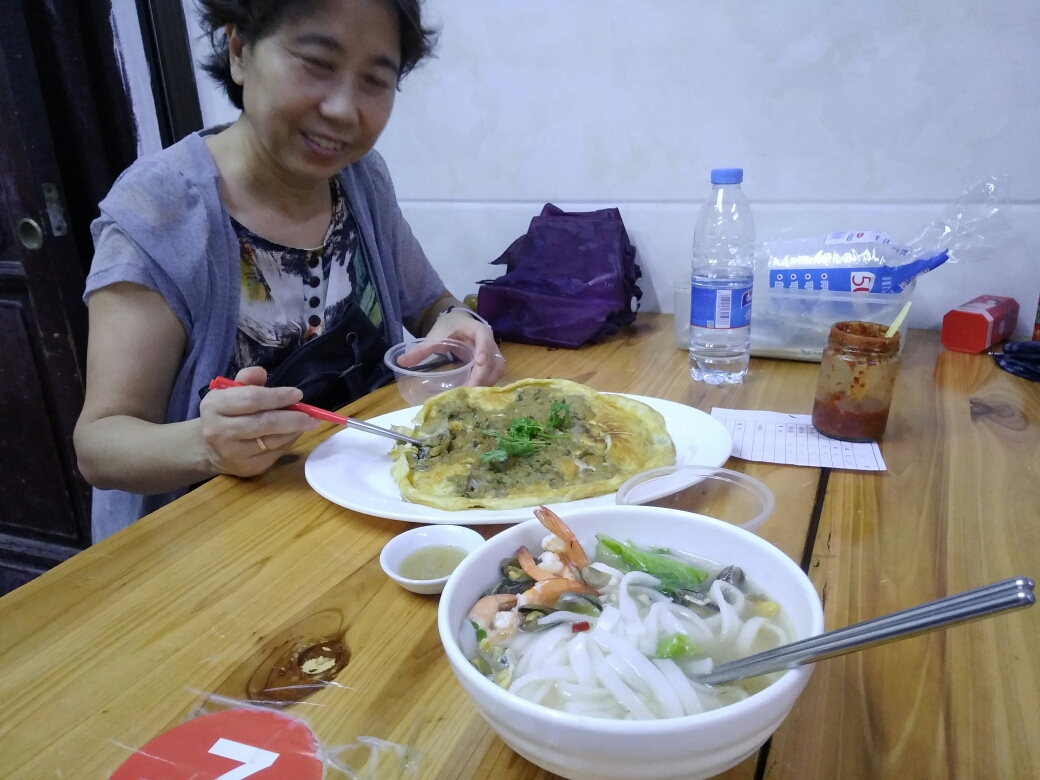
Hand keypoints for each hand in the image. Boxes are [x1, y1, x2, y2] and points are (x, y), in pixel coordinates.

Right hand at [197, 366, 319, 476]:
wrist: (210, 449)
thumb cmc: (226, 414)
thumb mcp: (230, 392)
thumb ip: (247, 380)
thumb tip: (261, 373)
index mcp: (214, 405)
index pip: (252, 399)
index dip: (277, 396)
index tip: (298, 394)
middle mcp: (219, 430)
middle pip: (264, 422)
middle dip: (293, 418)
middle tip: (312, 415)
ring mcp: (232, 452)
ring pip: (272, 440)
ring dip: (294, 430)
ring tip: (306, 423)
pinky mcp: (246, 467)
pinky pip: (274, 453)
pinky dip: (288, 442)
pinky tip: (292, 434)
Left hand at [399, 309, 504, 386]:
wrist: (458, 322)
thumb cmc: (449, 327)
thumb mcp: (435, 336)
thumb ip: (420, 349)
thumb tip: (401, 362)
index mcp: (477, 329)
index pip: (484, 337)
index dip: (484, 349)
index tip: (478, 362)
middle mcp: (489, 341)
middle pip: (493, 359)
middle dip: (482, 376)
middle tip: (468, 391)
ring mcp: (493, 353)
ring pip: (497, 369)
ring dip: (486, 383)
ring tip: (470, 396)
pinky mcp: (491, 363)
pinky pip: (494, 374)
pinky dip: (486, 384)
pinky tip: (473, 394)